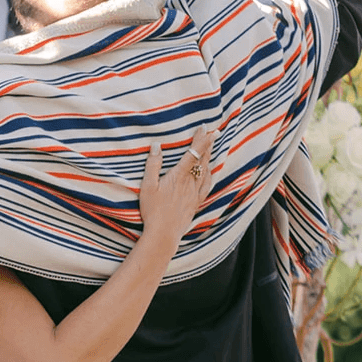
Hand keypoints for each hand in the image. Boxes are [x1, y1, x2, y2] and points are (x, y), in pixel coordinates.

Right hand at [139, 127, 215, 241]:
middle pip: (202, 160)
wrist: (164, 233)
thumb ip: (153, 164)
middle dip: (207, 144)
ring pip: (206, 171)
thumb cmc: (153, 210)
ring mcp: (195, 193)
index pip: (193, 153)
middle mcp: (191, 183)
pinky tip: (210, 172)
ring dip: (209, 157)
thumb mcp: (147, 186)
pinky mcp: (196, 203)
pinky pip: (207, 185)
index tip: (205, 128)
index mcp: (179, 176)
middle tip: (214, 132)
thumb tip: (156, 145)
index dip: (200, 139)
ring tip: (211, 148)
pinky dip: (210, 174)